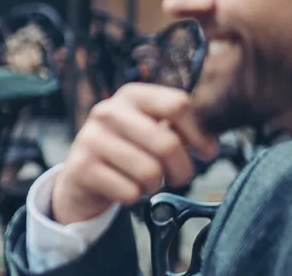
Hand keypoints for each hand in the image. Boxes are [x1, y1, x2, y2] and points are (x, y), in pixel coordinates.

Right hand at [52, 83, 220, 224]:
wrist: (82, 173)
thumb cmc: (129, 150)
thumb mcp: (151, 129)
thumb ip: (182, 129)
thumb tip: (209, 146)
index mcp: (131, 95)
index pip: (177, 105)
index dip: (199, 133)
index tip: (205, 151)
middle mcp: (108, 111)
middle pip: (168, 143)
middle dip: (182, 168)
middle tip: (179, 176)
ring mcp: (91, 138)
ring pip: (150, 171)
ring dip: (155, 185)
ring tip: (147, 181)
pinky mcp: (81, 167)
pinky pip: (129, 192)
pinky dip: (134, 197)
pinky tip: (126, 188)